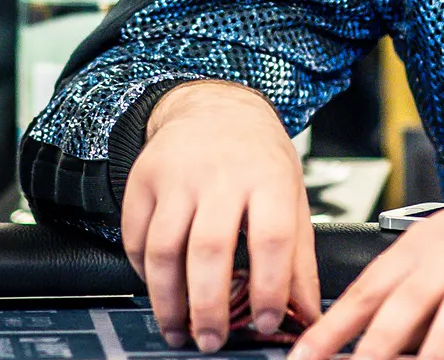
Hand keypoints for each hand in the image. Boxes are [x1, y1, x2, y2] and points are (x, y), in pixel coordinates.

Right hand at [120, 81, 317, 352]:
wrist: (216, 107)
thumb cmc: (259, 158)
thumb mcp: (292, 197)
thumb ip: (299, 259)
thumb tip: (308, 314)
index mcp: (268, 177)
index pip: (272, 238)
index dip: (269, 287)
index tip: (267, 321)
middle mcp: (221, 174)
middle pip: (210, 249)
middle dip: (208, 306)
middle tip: (210, 341)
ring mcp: (177, 175)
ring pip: (164, 248)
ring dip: (167, 300)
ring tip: (177, 329)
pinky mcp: (143, 179)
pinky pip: (135, 237)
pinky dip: (142, 273)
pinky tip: (158, 290)